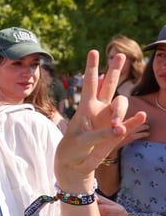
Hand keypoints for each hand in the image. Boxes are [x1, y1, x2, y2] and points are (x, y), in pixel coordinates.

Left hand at [55, 51, 146, 189]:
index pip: (89, 83)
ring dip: (121, 112)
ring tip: (116, 128)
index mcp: (85, 107)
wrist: (76, 164)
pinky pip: (130, 123)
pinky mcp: (118, 133)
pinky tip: (142, 116)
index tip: (93, 51)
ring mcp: (110, 119)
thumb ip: (100, 134)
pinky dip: (135, 120)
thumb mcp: (81, 141)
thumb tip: (120, 129)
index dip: (92, 67)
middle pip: (109, 85)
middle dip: (115, 70)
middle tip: (121, 55)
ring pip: (121, 103)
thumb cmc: (73, 149)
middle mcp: (99, 109)